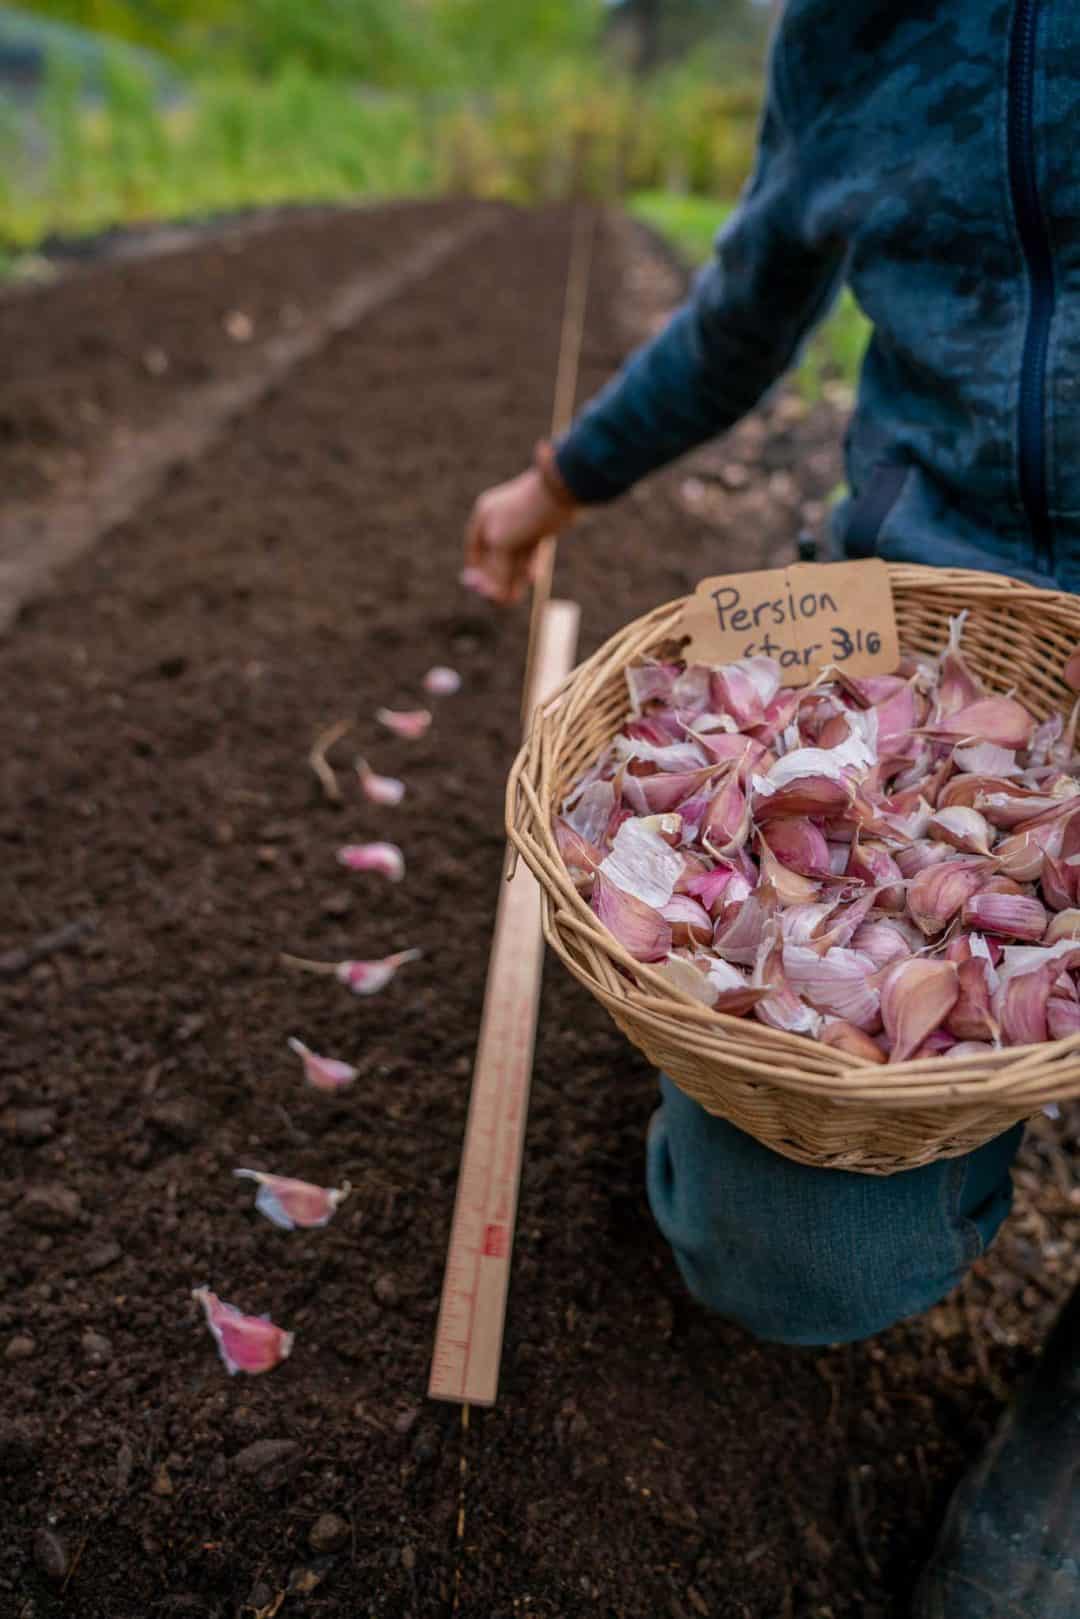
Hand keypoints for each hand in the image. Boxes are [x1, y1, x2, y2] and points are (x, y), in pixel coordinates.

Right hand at [463, 466, 577, 605]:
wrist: (560, 490)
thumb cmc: (525, 513)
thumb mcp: (504, 545)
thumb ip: (497, 572)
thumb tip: (495, 596)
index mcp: (484, 514)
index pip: (474, 547)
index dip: (477, 570)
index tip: (481, 589)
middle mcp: (500, 517)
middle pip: (496, 555)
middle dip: (499, 579)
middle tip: (502, 600)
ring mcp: (521, 522)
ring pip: (515, 555)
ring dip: (514, 577)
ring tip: (516, 596)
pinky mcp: (540, 527)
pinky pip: (531, 551)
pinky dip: (529, 566)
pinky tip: (533, 578)